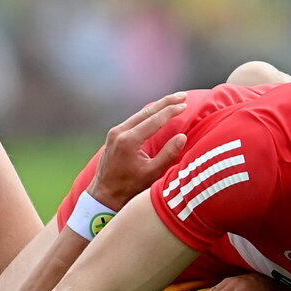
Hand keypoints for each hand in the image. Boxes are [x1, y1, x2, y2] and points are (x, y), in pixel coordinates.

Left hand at [87, 93, 188, 209]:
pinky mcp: (114, 136)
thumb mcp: (152, 173)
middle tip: (183, 95)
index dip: (171, 111)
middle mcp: (119, 132)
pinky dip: (148, 115)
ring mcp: (115, 133)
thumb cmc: (129, 188)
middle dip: (166, 102)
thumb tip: (182, 136)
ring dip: (158, 107)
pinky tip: (158, 113)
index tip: (185, 105)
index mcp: (129, 140)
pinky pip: (134, 120)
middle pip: (147, 112)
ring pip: (140, 114)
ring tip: (174, 101)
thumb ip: (168, 154)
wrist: (104, 195)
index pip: (154, 120)